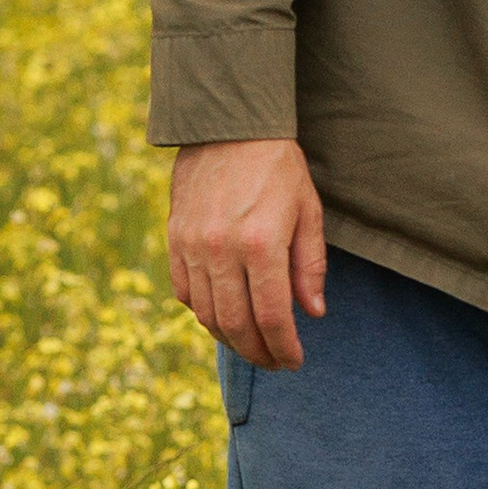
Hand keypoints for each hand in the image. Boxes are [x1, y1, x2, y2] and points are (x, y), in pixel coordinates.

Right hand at [168, 138, 327, 367]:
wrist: (228, 125)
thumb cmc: (278, 166)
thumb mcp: (308, 211)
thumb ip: (310, 265)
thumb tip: (313, 313)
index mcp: (261, 243)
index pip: (272, 316)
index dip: (284, 348)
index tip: (295, 361)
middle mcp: (222, 249)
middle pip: (236, 324)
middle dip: (258, 353)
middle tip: (275, 362)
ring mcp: (192, 245)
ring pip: (207, 314)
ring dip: (231, 340)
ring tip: (252, 346)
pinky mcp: (174, 238)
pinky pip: (185, 292)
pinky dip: (204, 313)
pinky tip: (224, 316)